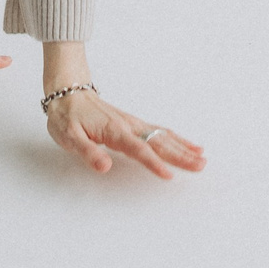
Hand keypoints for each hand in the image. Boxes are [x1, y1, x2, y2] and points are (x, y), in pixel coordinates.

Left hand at [44, 85, 205, 178]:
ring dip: (183, 147)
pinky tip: (187, 144)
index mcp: (115, 131)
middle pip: (159, 142)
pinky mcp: (133, 123)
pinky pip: (159, 131)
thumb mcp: (69, 137)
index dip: (154, 163)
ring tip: (202, 157)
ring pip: (162, 136)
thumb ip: (88, 152)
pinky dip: (176, 138)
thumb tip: (105, 167)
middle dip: (180, 155)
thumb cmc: (67, 117)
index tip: (170, 175)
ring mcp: (133, 123)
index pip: (139, 150)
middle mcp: (129, 126)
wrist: (67, 92)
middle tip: (201, 166)